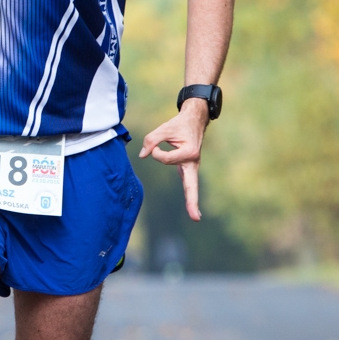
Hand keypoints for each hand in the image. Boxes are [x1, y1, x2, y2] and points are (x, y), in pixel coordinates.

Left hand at [138, 100, 209, 220]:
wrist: (195, 121)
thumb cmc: (180, 124)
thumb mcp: (165, 128)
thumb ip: (151, 140)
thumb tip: (142, 155)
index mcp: (189, 152)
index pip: (165, 159)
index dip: (155, 151)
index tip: (154, 145)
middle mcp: (193, 162)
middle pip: (191, 185)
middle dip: (192, 202)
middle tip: (195, 219)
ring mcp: (192, 167)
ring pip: (190, 186)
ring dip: (192, 202)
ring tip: (195, 217)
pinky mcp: (189, 168)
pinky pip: (189, 184)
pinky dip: (190, 196)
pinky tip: (192, 209)